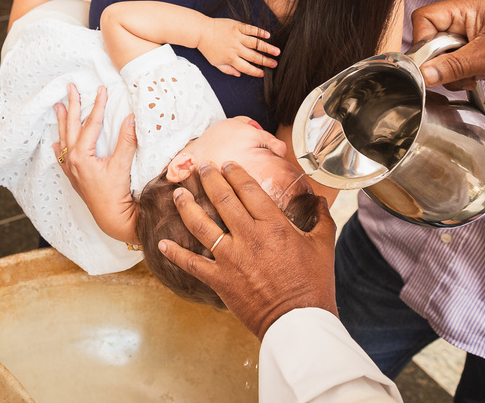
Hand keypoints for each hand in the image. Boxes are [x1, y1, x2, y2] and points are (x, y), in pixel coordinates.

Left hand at [53, 84, 138, 242]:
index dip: (98, 105)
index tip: (101, 89)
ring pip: (64, 139)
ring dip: (62, 121)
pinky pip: (62, 158)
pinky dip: (59, 147)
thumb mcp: (123, 166)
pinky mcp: (74, 177)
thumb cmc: (117, 194)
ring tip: (58, 106)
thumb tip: (131, 118)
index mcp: (82, 155)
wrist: (112, 219)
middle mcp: (72, 160)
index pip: (91, 124)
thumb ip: (127, 141)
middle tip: (71, 88)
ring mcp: (71, 169)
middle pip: (72, 127)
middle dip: (72, 105)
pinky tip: (55, 142)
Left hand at [158, 163, 337, 340]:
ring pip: (201, 225)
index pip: (249, 189)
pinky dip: (175, 253)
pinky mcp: (220, 280)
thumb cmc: (313, 284)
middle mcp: (249, 237)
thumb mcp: (323, 247)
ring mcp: (231, 258)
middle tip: (200, 167)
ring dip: (186, 206)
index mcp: (274, 226)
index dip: (234, 173)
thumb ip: (321, 219)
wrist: (299, 322)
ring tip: (177, 193)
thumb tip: (321, 200)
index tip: (226, 164)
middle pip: (222, 199)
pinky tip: (161, 243)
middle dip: (209, 179)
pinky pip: (191, 263)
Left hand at [198, 18, 278, 77]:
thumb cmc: (207, 47)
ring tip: (277, 52)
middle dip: (266, 61)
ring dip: (267, 48)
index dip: (255, 71)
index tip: (263, 73)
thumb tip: (239, 75)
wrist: (200, 31)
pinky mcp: (237, 26)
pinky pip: (250, 29)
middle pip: (254, 57)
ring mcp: (237, 36)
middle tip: (275, 64)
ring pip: (255, 43)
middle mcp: (235, 48)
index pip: (246, 67)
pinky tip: (268, 35)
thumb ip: (227, 70)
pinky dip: (260, 32)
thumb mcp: (215, 62)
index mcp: (230, 58)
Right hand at [411, 0, 484, 89]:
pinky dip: (456, 76)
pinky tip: (473, 79)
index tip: (429, 62)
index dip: (422, 40)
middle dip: (439, 60)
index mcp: (465, 8)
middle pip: (429, 39)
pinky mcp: (472, 54)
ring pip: (438, 56)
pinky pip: (450, 65)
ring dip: (448, 71)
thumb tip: (423, 74)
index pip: (425, 18)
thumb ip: (453, 65)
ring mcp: (468, 38)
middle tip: (454, 72)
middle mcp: (463, 20)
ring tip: (469, 76)